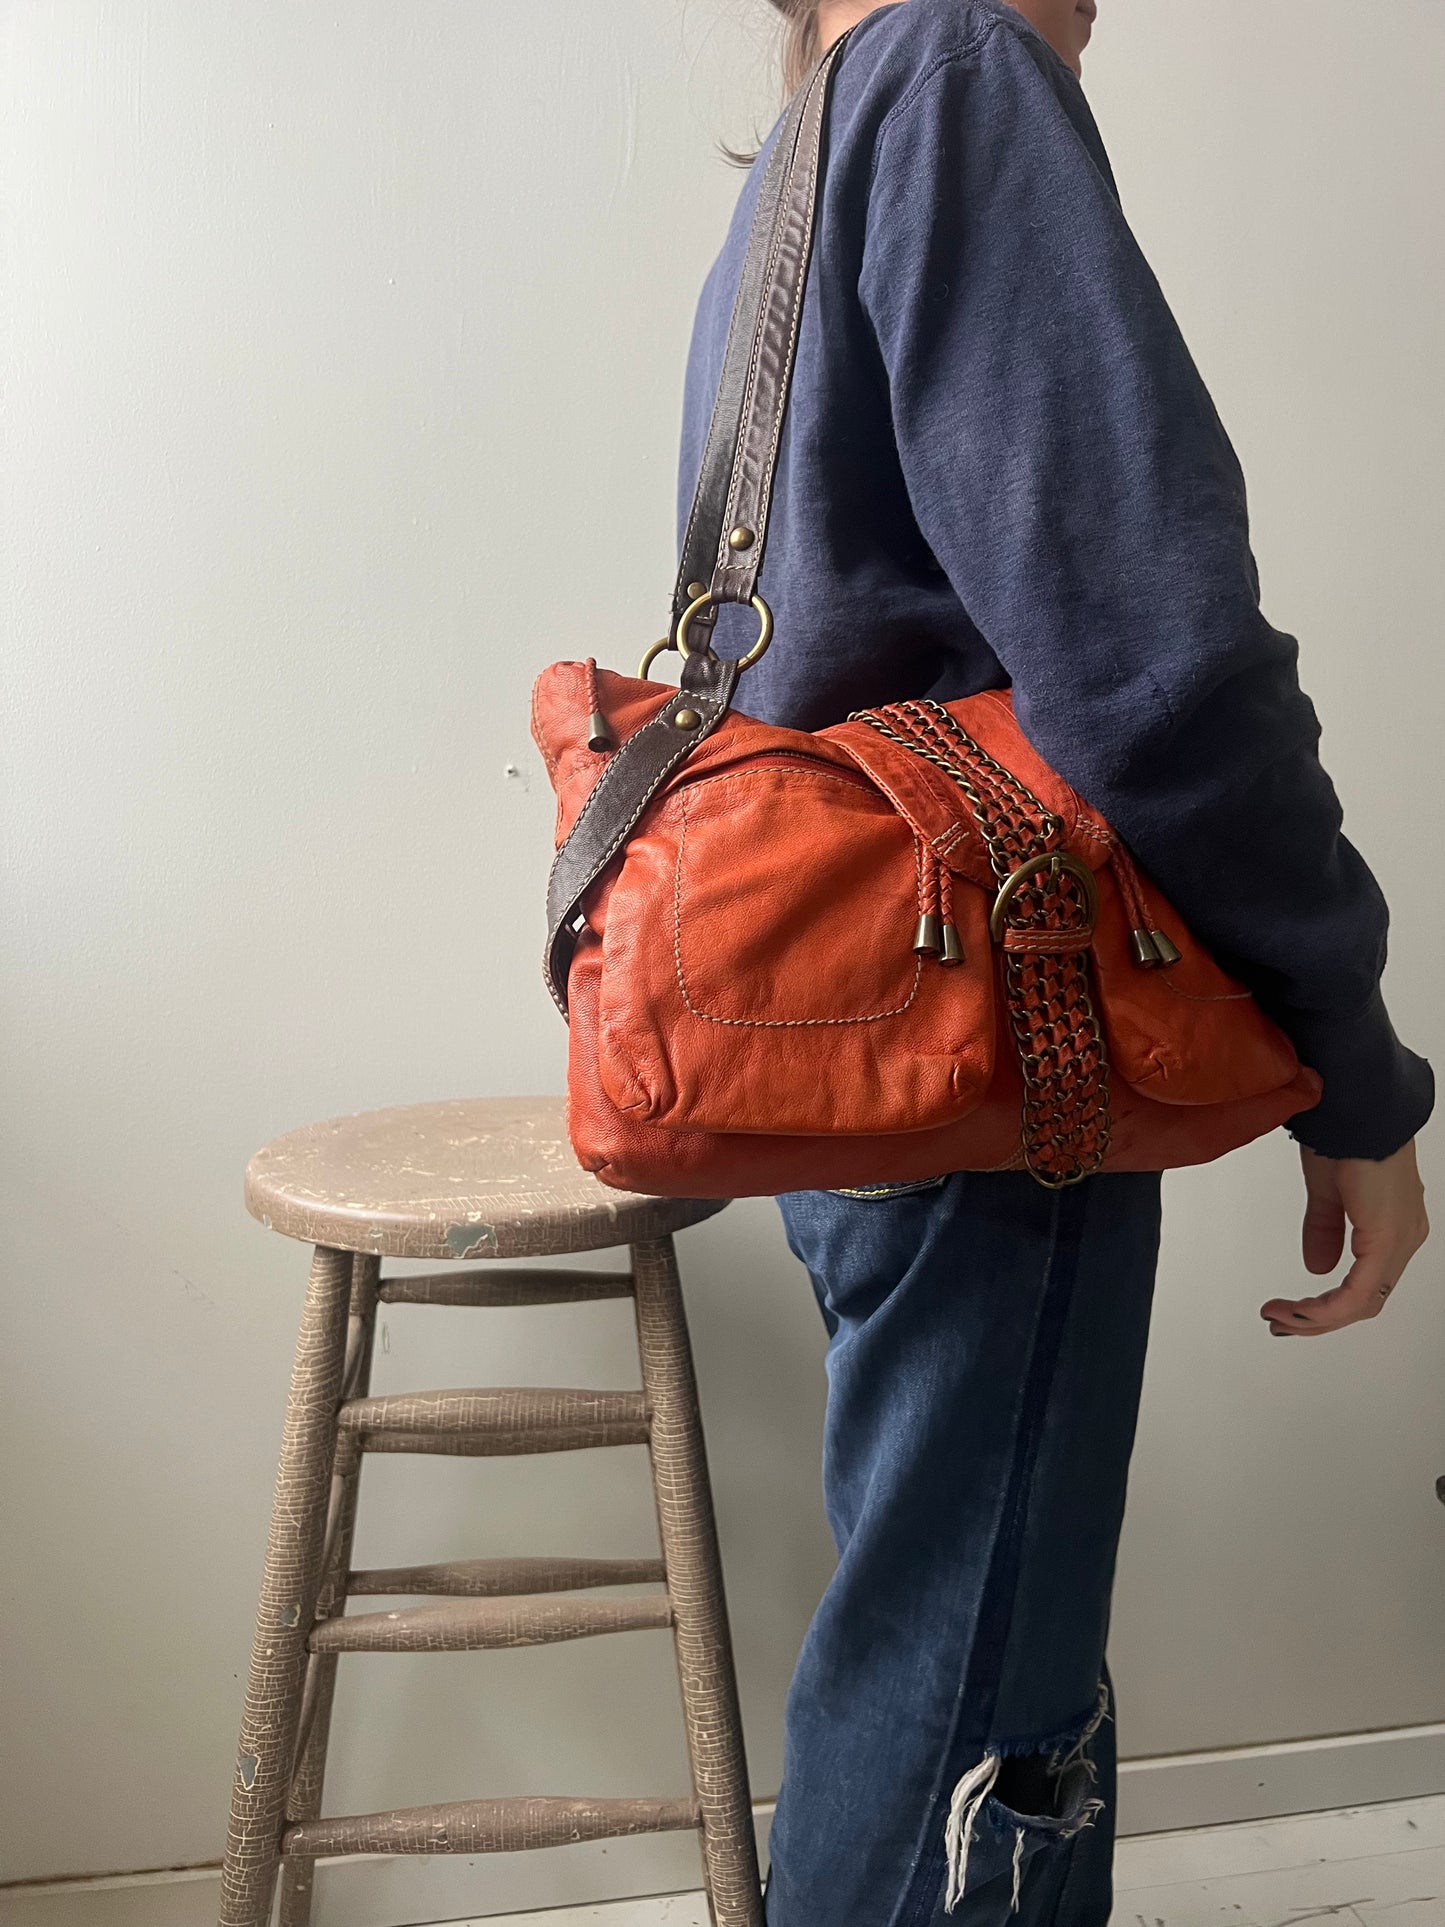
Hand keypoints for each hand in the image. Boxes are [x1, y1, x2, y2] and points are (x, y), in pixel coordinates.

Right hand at [1260, 1141, 1428, 1336]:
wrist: (1359, 1109)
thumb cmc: (1347, 1134)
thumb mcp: (1329, 1190)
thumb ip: (1326, 1229)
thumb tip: (1318, 1267)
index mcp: (1393, 1226)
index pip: (1364, 1285)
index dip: (1326, 1305)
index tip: (1288, 1310)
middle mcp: (1404, 1239)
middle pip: (1364, 1302)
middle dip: (1317, 1319)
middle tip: (1280, 1322)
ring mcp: (1401, 1241)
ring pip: (1362, 1303)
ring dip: (1317, 1317)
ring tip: (1280, 1317)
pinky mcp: (1389, 1240)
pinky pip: (1359, 1292)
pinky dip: (1327, 1308)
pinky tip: (1300, 1310)